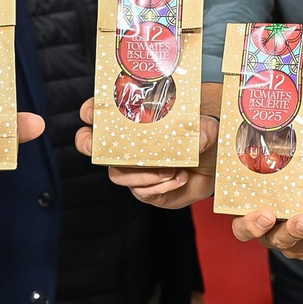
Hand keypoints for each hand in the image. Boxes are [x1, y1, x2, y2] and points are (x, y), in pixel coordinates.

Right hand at [74, 97, 217, 208]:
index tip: (96, 113)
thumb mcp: (208, 126)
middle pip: (89, 143)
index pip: (99, 112)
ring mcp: (132, 169)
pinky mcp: (144, 190)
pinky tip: (179, 178)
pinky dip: (161, 187)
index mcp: (133, 121)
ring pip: (116, 173)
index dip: (92, 112)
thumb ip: (204, 129)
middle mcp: (125, 145)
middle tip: (102, 146)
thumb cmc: (202, 136)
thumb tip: (200, 138)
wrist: (214, 164)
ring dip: (142, 173)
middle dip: (88, 144)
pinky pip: (140, 191)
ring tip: (170, 169)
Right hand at [230, 155, 302, 264]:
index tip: (266, 214)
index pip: (243, 229)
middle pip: (279, 240)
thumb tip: (293, 148)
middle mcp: (273, 236)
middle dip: (293, 231)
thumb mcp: (294, 167)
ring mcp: (296, 247)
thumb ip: (289, 163)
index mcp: (256, 217)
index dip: (251, 226)